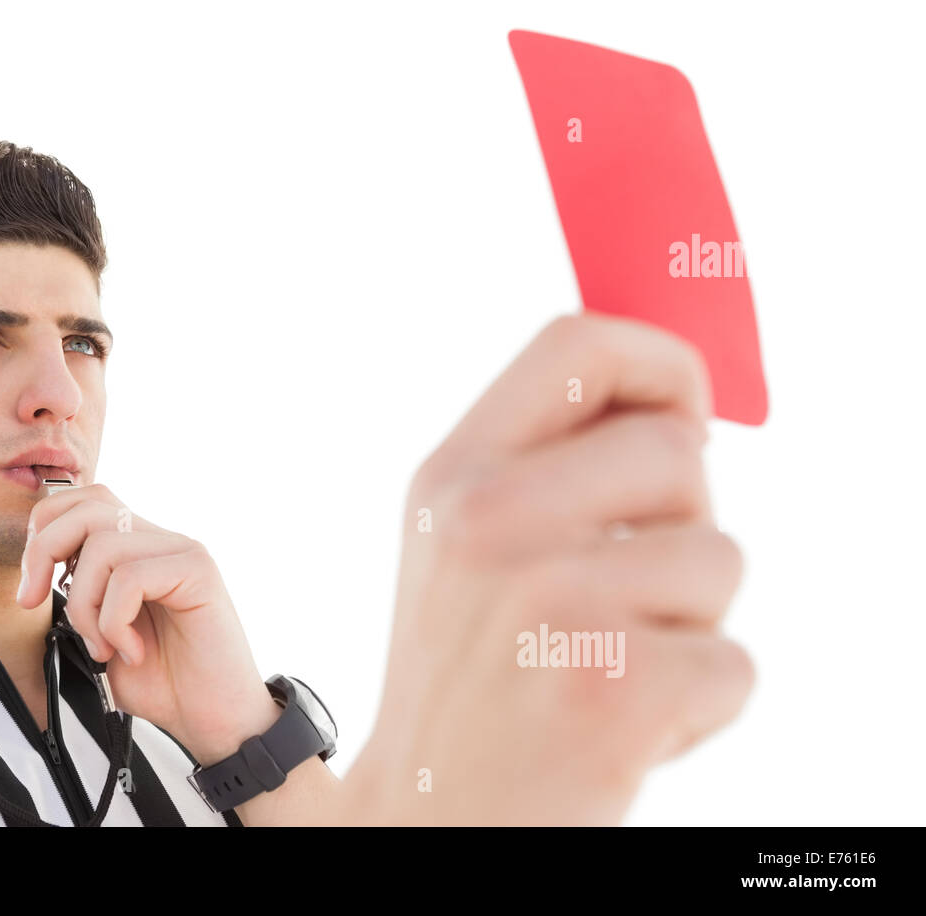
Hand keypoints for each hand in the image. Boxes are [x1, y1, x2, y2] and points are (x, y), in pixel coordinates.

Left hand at [15, 484, 277, 765]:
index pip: (84, 499)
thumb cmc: (166, 683)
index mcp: (138, 549)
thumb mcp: (102, 637)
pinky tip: (133, 651)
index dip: (44, 530)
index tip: (30, 586)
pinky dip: (115, 621)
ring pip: (102, 545)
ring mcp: (182, 551)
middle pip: (87, 506)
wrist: (217, 720)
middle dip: (42, 553)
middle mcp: (161, 540)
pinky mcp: (199, 571)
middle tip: (32, 603)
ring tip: (105, 647)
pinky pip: (131, 577)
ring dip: (85, 606)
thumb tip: (36, 575)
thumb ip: (78, 599)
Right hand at [335, 312, 754, 824]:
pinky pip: (735, 662)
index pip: (580, 345)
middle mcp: (488, 524)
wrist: (430, 820)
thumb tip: (681, 403)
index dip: (660, 363)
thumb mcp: (458, 546)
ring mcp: (549, 605)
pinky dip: (701, 707)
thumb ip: (544, 461)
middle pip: (676, 450)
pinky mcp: (614, 688)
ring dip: (689, 624)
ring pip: (719, 559)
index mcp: (451, 478)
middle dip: (680, 523)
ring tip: (605, 667)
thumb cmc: (466, 683)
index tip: (687, 416)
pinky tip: (623, 728)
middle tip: (621, 593)